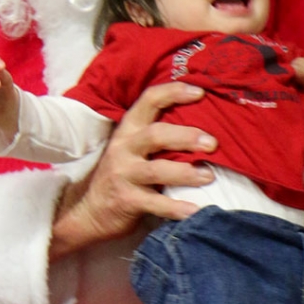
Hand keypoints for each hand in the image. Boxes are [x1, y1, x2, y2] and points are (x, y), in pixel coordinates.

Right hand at [49, 81, 216, 260]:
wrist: (91, 211)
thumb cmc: (124, 175)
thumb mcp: (133, 149)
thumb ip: (158, 137)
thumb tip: (204, 125)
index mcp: (129, 130)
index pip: (149, 100)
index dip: (174, 92)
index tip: (200, 92)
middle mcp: (124, 148)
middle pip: (156, 134)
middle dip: (186, 137)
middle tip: (212, 143)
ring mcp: (123, 175)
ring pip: (157, 170)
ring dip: (186, 173)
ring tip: (209, 176)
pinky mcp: (127, 201)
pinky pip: (155, 204)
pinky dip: (177, 208)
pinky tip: (195, 210)